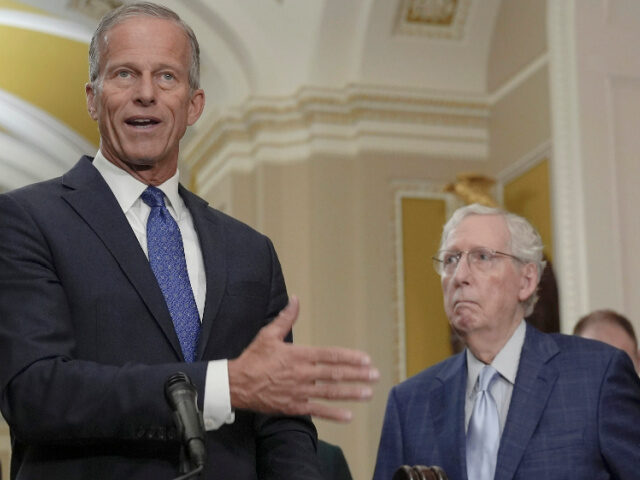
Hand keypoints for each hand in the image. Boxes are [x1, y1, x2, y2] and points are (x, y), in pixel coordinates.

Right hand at [228, 295, 378, 421]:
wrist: (236, 384)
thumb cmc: (253, 358)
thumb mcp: (268, 335)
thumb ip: (286, 318)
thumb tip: (295, 299)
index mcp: (298, 355)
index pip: (330, 356)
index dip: (349, 358)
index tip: (365, 359)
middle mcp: (302, 374)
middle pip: (334, 374)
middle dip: (357, 375)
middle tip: (375, 376)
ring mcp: (299, 392)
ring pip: (329, 393)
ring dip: (350, 393)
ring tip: (368, 393)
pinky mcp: (294, 407)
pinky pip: (317, 411)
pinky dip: (333, 414)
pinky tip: (348, 416)